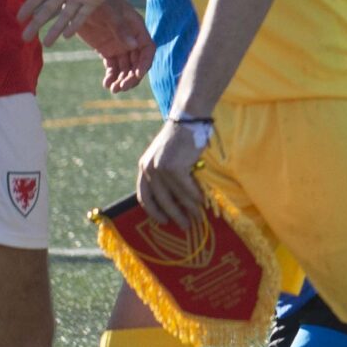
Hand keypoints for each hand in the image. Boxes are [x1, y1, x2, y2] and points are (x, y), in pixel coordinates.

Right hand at [21, 0, 134, 46]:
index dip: (29, 7)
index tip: (19, 19)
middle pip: (48, 10)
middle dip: (36, 24)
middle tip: (25, 38)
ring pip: (65, 16)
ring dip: (55, 29)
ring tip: (46, 44)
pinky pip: (83, 15)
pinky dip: (75, 25)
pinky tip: (66, 35)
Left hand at [77, 0, 153, 91]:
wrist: (78, 1)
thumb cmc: (97, 2)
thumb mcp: (109, 13)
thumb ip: (121, 28)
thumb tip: (133, 46)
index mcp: (137, 29)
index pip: (148, 49)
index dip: (145, 63)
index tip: (138, 74)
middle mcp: (131, 39)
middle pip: (138, 62)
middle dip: (132, 76)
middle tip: (122, 87)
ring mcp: (119, 46)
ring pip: (126, 67)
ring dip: (122, 79)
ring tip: (114, 89)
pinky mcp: (106, 50)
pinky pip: (113, 67)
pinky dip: (111, 76)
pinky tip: (106, 84)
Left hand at [135, 116, 208, 231]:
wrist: (189, 120)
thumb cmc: (182, 138)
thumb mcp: (167, 156)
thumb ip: (166, 174)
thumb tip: (177, 197)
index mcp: (144, 168)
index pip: (145, 197)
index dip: (154, 211)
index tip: (164, 221)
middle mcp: (149, 170)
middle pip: (160, 200)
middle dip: (173, 215)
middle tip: (184, 226)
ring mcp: (160, 169)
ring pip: (176, 196)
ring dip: (188, 209)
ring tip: (197, 217)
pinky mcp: (174, 167)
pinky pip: (186, 188)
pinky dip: (195, 197)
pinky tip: (202, 202)